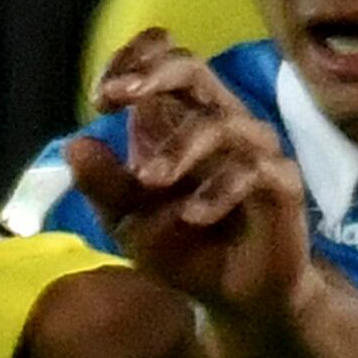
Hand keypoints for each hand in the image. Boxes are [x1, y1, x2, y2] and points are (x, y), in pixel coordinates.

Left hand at [64, 32, 314, 319]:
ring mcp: (255, 150)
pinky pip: (255, 171)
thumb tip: (75, 144)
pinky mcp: (283, 184)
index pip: (164, 62)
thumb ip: (105, 186)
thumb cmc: (188, 249)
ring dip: (179, 148)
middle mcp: (221, 122)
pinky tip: (192, 215)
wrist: (237, 298)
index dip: (133, 60)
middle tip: (115, 96)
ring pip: (222, 123)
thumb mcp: (131, 223)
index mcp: (183, 119)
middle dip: (152, 76)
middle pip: (193, 69)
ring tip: (147, 179)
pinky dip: (219, 190)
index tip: (98, 96)